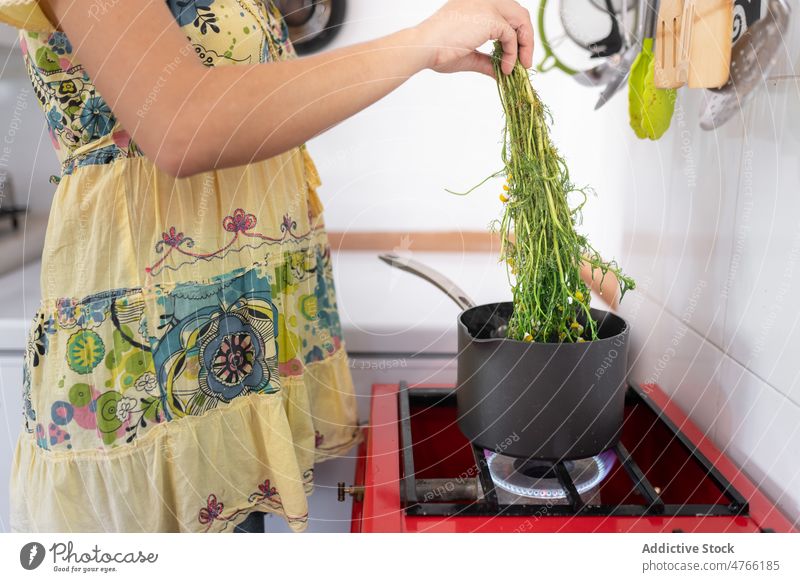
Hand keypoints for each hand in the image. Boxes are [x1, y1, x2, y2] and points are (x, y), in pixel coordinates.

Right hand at [414, 0, 533, 76]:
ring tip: (521, 66)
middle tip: (525, 62)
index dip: (516, 32)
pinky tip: (506, 68)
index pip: (506, 12)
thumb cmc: (437, 51)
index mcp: (476, 3)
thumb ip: (487, 61)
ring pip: (520, 19)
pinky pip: (511, 35)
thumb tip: (501, 72)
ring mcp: (488, 4)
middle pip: (518, 12)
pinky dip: (513, 54)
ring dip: (525, 44)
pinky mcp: (490, 16)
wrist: (423, 48)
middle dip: (525, 37)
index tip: (517, 55)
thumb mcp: (469, 56)